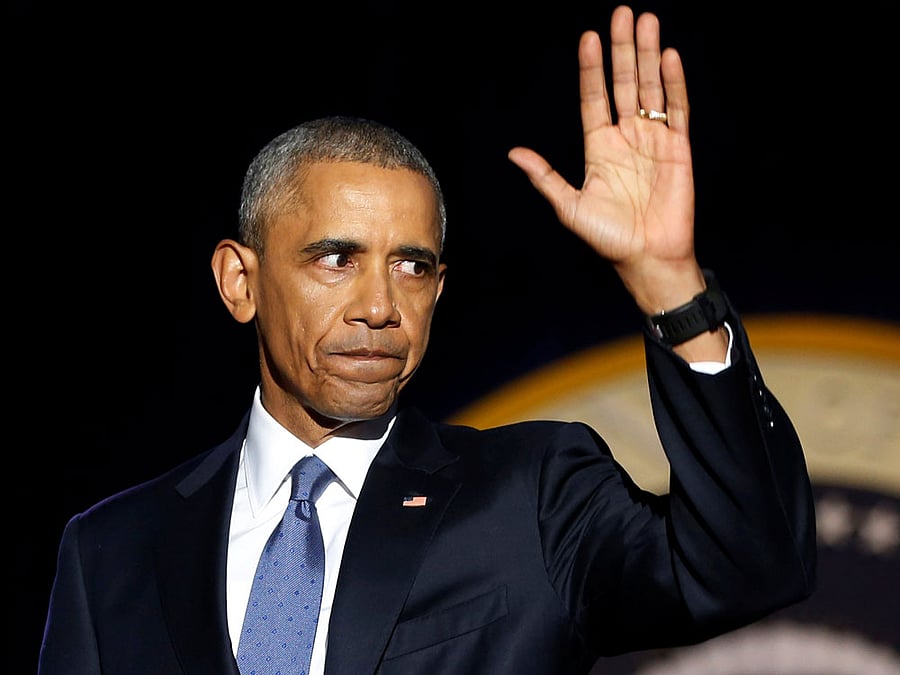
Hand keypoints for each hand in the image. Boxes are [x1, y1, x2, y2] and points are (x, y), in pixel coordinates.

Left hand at [508, 5, 703, 313]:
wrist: (647, 257)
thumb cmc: (607, 237)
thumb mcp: (569, 206)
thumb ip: (545, 177)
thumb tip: (513, 153)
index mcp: (598, 147)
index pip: (593, 98)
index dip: (591, 69)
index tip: (588, 37)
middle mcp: (625, 137)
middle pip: (624, 83)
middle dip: (622, 49)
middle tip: (622, 13)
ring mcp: (653, 140)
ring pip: (650, 88)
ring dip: (648, 55)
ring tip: (646, 21)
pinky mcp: (678, 148)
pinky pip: (677, 109)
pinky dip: (673, 84)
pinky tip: (668, 57)